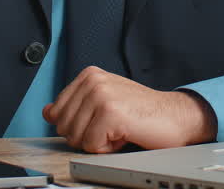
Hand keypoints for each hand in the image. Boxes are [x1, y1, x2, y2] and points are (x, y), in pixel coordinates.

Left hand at [43, 67, 216, 153]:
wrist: (175, 117)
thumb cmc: (141, 113)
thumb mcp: (102, 104)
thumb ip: (75, 106)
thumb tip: (48, 112)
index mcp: (88, 75)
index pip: (55, 112)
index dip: (78, 125)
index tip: (100, 119)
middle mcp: (92, 80)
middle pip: (64, 127)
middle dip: (87, 135)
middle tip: (113, 126)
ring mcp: (100, 94)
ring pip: (76, 138)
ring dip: (99, 142)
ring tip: (119, 129)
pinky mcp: (110, 112)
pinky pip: (92, 146)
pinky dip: (109, 148)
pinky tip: (125, 134)